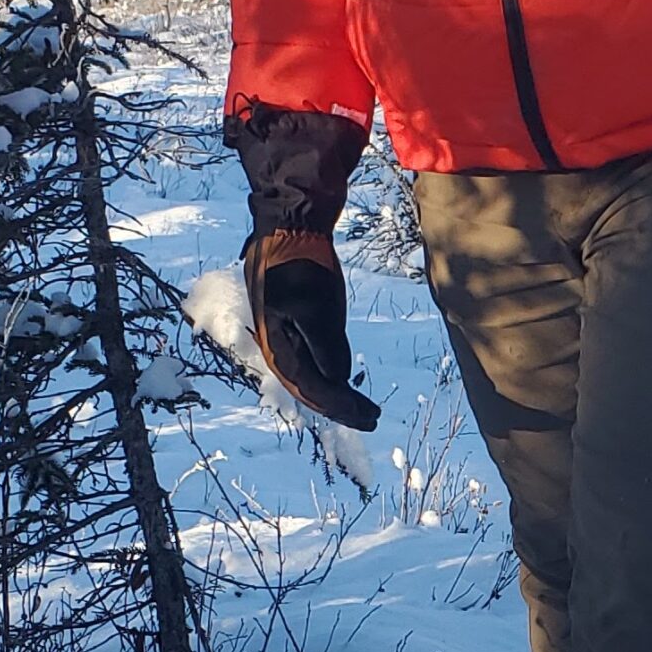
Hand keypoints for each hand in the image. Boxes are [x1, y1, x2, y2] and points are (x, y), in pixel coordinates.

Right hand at [243, 229, 379, 430]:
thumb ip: (324, 343)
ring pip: (317, 381)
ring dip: (341, 398)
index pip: (312, 389)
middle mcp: (284, 351)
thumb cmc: (296, 265)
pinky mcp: (305, 329)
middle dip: (342, 409)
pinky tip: (349, 387)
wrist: (289, 232)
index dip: (340, 406)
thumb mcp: (311, 303)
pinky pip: (319, 364)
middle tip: (372, 419)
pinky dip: (336, 379)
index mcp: (279, 349)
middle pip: (314, 392)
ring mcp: (293, 341)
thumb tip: (337, 378)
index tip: (366, 415)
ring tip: (368, 411)